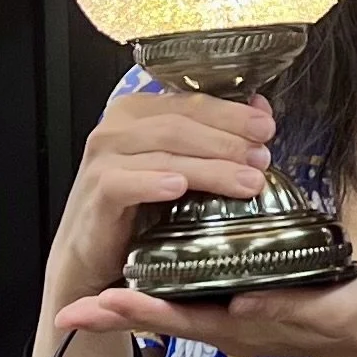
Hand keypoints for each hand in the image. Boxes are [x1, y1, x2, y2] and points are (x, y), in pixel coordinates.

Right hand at [53, 80, 276, 300]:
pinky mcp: (96, 193)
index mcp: (137, 112)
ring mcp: (103, 159)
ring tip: (245, 181)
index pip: (191, 103)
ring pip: (164, 153)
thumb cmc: (136, 209)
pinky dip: (153, 183)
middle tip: (262, 159)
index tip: (266, 129)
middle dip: (227, 141)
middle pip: (181, 124)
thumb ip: (213, 139)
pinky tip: (178, 188)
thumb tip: (262, 114)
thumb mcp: (178, 168)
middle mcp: (116, 128)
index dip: (232, 113)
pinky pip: (125, 183)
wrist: (91, 253)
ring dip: (209, 167)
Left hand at [58, 264, 356, 356]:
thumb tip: (241, 304)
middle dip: (115, 312)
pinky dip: (166, 279)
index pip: (178, 318)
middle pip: (161, 316)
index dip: (135, 313)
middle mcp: (228, 321)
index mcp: (243, 326)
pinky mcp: (245, 294)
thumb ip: (291, 307)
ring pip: (174, 301)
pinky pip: (196, 288)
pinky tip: (149, 260)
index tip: (96, 305)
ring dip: (132, 296)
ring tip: (89, 290)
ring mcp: (234, 311)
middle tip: (69, 307)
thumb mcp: (334, 309)